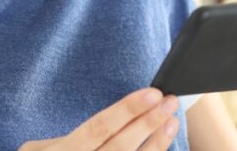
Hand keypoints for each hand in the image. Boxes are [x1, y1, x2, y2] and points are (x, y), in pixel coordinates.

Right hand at [17, 87, 180, 150]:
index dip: (127, 109)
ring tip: (172, 122)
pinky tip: (160, 147)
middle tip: (171, 101)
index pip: (98, 128)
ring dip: (156, 145)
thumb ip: (65, 141)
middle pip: (120, 147)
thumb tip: (108, 121)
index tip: (153, 92)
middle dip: (148, 122)